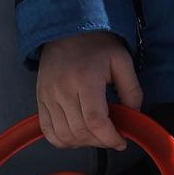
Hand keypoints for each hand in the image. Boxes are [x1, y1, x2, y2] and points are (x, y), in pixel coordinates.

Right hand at [37, 31, 139, 149]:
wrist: (66, 31)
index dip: (110, 138)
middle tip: (112, 137)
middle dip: (100, 142)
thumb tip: (133, 116)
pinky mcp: (40, 100)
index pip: (95, 121)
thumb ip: (132, 90)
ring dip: (83, 143)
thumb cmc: (96, 45)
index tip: (121, 142)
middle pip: (80, 132)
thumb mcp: (122, 61)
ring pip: (64, 135)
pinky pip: (48, 130)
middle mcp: (63, 90)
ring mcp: (48, 96)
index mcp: (86, 79)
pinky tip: (77, 136)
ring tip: (96, 136)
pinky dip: (62, 140)